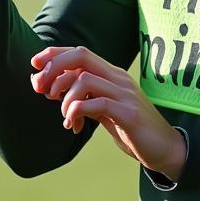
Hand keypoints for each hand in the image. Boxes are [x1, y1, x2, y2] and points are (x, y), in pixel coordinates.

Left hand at [30, 45, 186, 181]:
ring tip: (65, 115)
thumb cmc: (130, 127)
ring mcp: (125, 94)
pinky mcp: (129, 113)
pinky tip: (74, 125)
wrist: (165, 148)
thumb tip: (48, 89)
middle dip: (54, 68)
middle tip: (42, 89)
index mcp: (111, 74)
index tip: (34, 65)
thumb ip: (81, 97)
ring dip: (65, 97)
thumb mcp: (103, 109)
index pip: (79, 52)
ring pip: (85, 79)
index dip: (54, 54)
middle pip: (81, 56)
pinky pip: (97, 103)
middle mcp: (118, 78)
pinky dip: (78, 111)